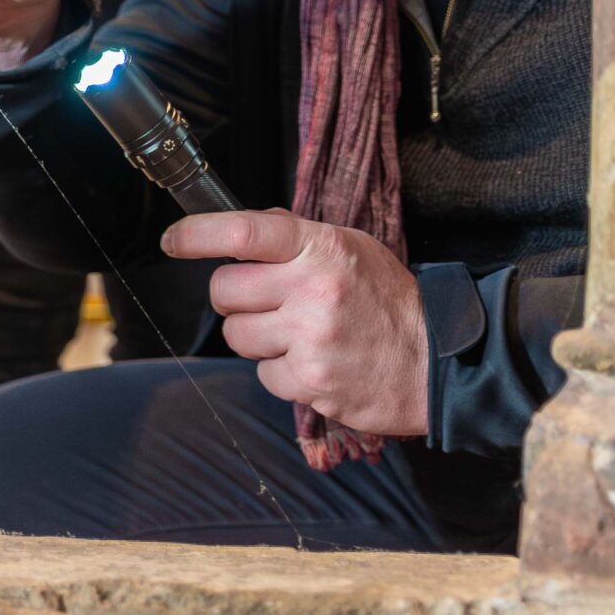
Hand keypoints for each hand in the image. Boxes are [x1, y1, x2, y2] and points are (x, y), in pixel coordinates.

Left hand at [165, 208, 427, 438]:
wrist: (440, 361)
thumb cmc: (390, 299)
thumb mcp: (350, 248)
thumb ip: (294, 237)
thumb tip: (242, 231)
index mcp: (319, 247)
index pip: (241, 232)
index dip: (196, 235)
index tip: (173, 240)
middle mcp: (312, 289)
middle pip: (224, 292)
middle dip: (234, 298)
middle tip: (263, 302)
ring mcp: (310, 339)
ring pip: (237, 337)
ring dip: (256, 338)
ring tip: (296, 335)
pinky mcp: (312, 382)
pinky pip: (264, 376)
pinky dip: (281, 373)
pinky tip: (313, 363)